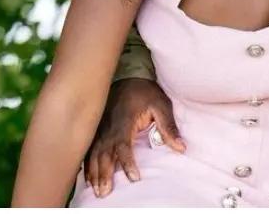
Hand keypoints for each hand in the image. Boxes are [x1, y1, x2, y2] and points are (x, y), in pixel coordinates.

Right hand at [83, 78, 183, 197]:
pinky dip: (87, 165)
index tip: (134, 177)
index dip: (127, 162)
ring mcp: (99, 128)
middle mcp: (108, 126)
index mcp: (124, 120)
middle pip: (103, 153)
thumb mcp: (161, 105)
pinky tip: (88, 179)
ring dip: (93, 173)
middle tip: (105, 192)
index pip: (123, 145)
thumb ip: (169, 127)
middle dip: (104, 173)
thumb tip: (182, 148)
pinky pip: (88, 149)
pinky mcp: (95, 129)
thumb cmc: (145, 92)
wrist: (128, 76)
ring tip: (96, 190)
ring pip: (93, 153)